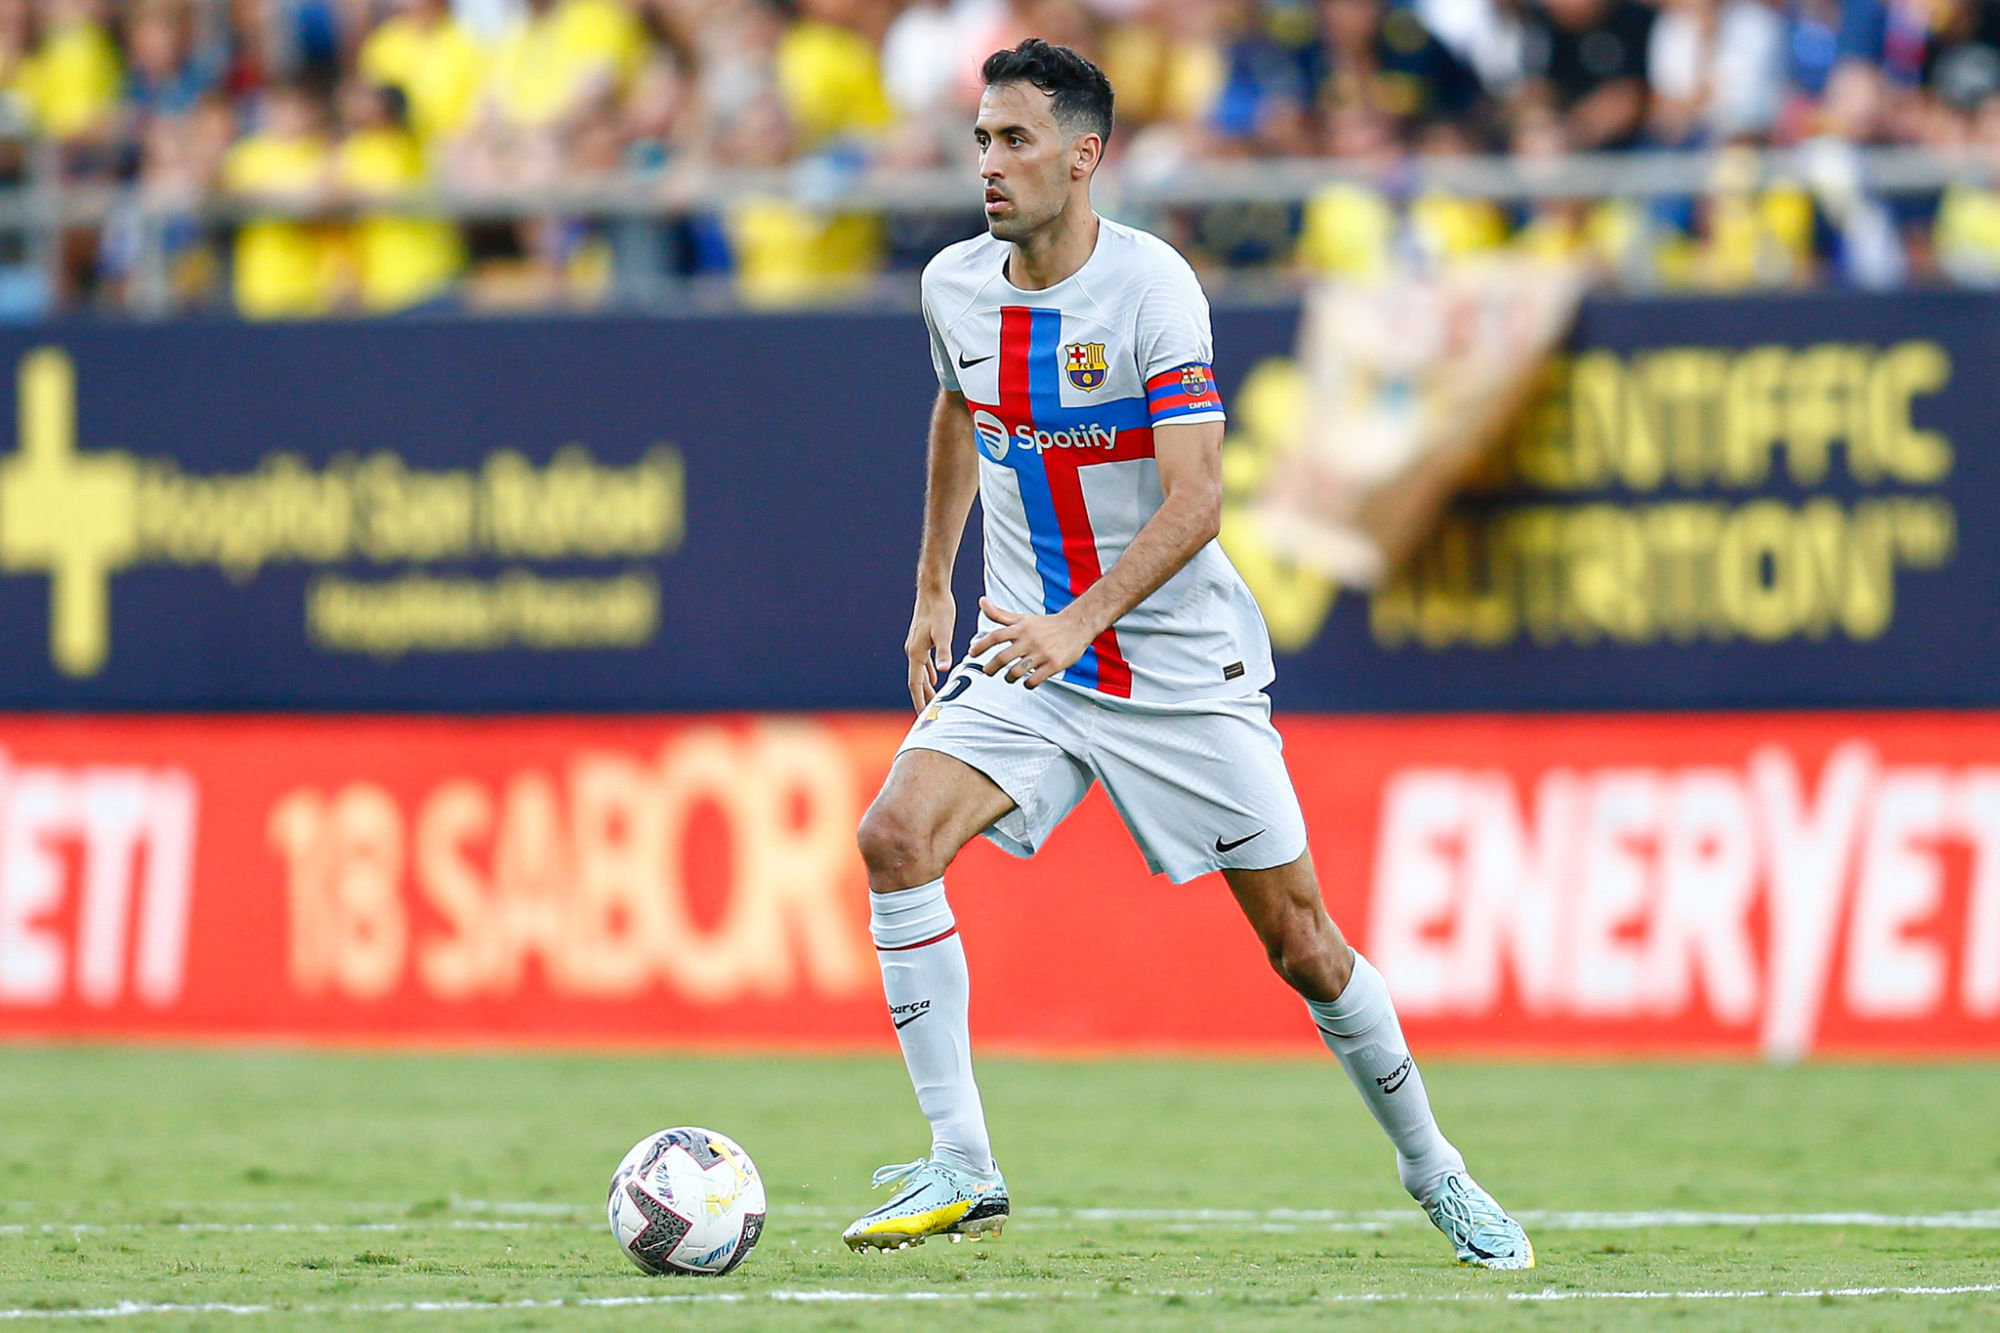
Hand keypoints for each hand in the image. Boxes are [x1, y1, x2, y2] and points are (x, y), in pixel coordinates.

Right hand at [905, 590, 955, 709]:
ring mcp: (916, 645)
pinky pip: (923, 663)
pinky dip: (928, 674)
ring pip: (920, 672)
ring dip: (925, 687)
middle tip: (929, 714)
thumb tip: (943, 670)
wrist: (933, 591)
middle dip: (922, 697)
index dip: (919, 700)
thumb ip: (943, 652)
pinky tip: (934, 678)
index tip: (922, 715)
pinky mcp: (922, 640)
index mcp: (916, 653)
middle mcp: (913, 651)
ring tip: (932, 700)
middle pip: (916, 681)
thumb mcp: (944, 632)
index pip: (915, 683)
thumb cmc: (940, 610)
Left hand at [970, 596, 1092, 687]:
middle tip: (987, 671)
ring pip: (1016, 671)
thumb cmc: (1046, 624)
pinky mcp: (1054, 665)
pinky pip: (1034, 680)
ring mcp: (1042, 653)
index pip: (995, 636)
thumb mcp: (1022, 618)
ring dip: (1008, 677)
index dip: (981, 645)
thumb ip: (999, 613)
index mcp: (1021, 628)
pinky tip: (1026, 681)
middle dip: (990, 668)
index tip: (971, 653)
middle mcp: (1029, 640)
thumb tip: (981, 601)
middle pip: (1002, 657)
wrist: (1076, 625)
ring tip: (1008, 677)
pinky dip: (1027, 684)